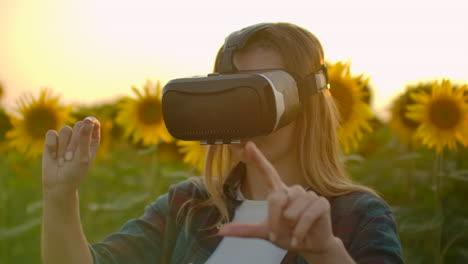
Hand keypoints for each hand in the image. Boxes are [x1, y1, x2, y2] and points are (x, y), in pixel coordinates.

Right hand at [42, 117, 100, 194]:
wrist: (58, 184)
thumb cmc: (75, 172)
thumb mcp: (83, 157)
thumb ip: (85, 139)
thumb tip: (87, 121)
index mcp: (92, 140)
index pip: (93, 122)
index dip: (90, 121)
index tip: (88, 122)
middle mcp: (80, 136)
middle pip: (79, 125)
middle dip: (75, 140)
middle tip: (71, 156)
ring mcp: (66, 138)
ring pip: (65, 129)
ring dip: (64, 146)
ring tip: (64, 159)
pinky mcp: (53, 140)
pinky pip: (51, 133)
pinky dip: (52, 145)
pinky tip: (53, 156)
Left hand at [217, 141, 339, 258]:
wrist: (310, 246)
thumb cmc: (287, 235)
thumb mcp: (265, 232)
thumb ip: (245, 230)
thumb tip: (221, 231)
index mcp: (278, 193)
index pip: (268, 172)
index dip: (258, 159)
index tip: (248, 145)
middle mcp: (293, 190)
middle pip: (277, 198)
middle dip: (275, 219)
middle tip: (276, 235)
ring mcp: (309, 195)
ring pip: (293, 208)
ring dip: (290, 226)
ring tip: (292, 235)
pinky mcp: (322, 203)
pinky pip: (309, 214)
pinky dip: (301, 229)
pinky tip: (299, 238)